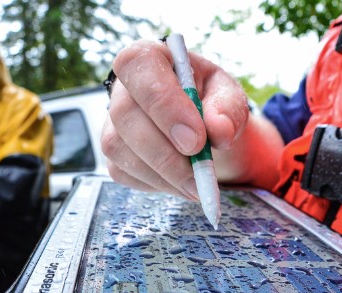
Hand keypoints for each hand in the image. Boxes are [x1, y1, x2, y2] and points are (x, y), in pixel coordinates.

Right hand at [101, 38, 254, 199]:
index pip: (139, 66)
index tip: (195, 140)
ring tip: (197, 185)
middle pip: (125, 114)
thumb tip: (220, 132)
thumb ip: (228, 109)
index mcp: (149, 59)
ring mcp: (112, 122)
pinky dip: (155, 184)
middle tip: (200, 175)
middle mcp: (123, 88)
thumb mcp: (228, 96)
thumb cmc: (211, 102)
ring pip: (119, 148)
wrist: (202, 128)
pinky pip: (123, 172)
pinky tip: (179, 183)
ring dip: (162, 174)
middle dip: (164, 152)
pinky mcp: (113, 154)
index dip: (164, 103)